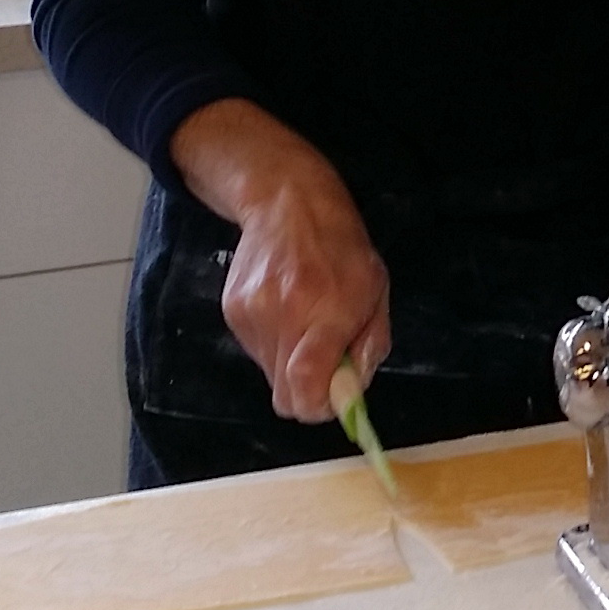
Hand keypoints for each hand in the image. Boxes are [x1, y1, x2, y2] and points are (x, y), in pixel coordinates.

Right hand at [168, 98, 391, 421]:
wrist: (286, 201)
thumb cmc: (343, 247)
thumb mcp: (376, 289)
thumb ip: (370, 345)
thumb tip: (352, 393)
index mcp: (326, 312)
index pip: (305, 387)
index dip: (319, 408)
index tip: (334, 400)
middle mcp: (282, 317)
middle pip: (285, 395)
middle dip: (308, 393)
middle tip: (326, 367)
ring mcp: (251, 315)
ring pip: (270, 375)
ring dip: (291, 364)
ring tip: (306, 323)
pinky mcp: (231, 311)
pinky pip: (256, 351)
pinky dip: (274, 343)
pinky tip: (285, 309)